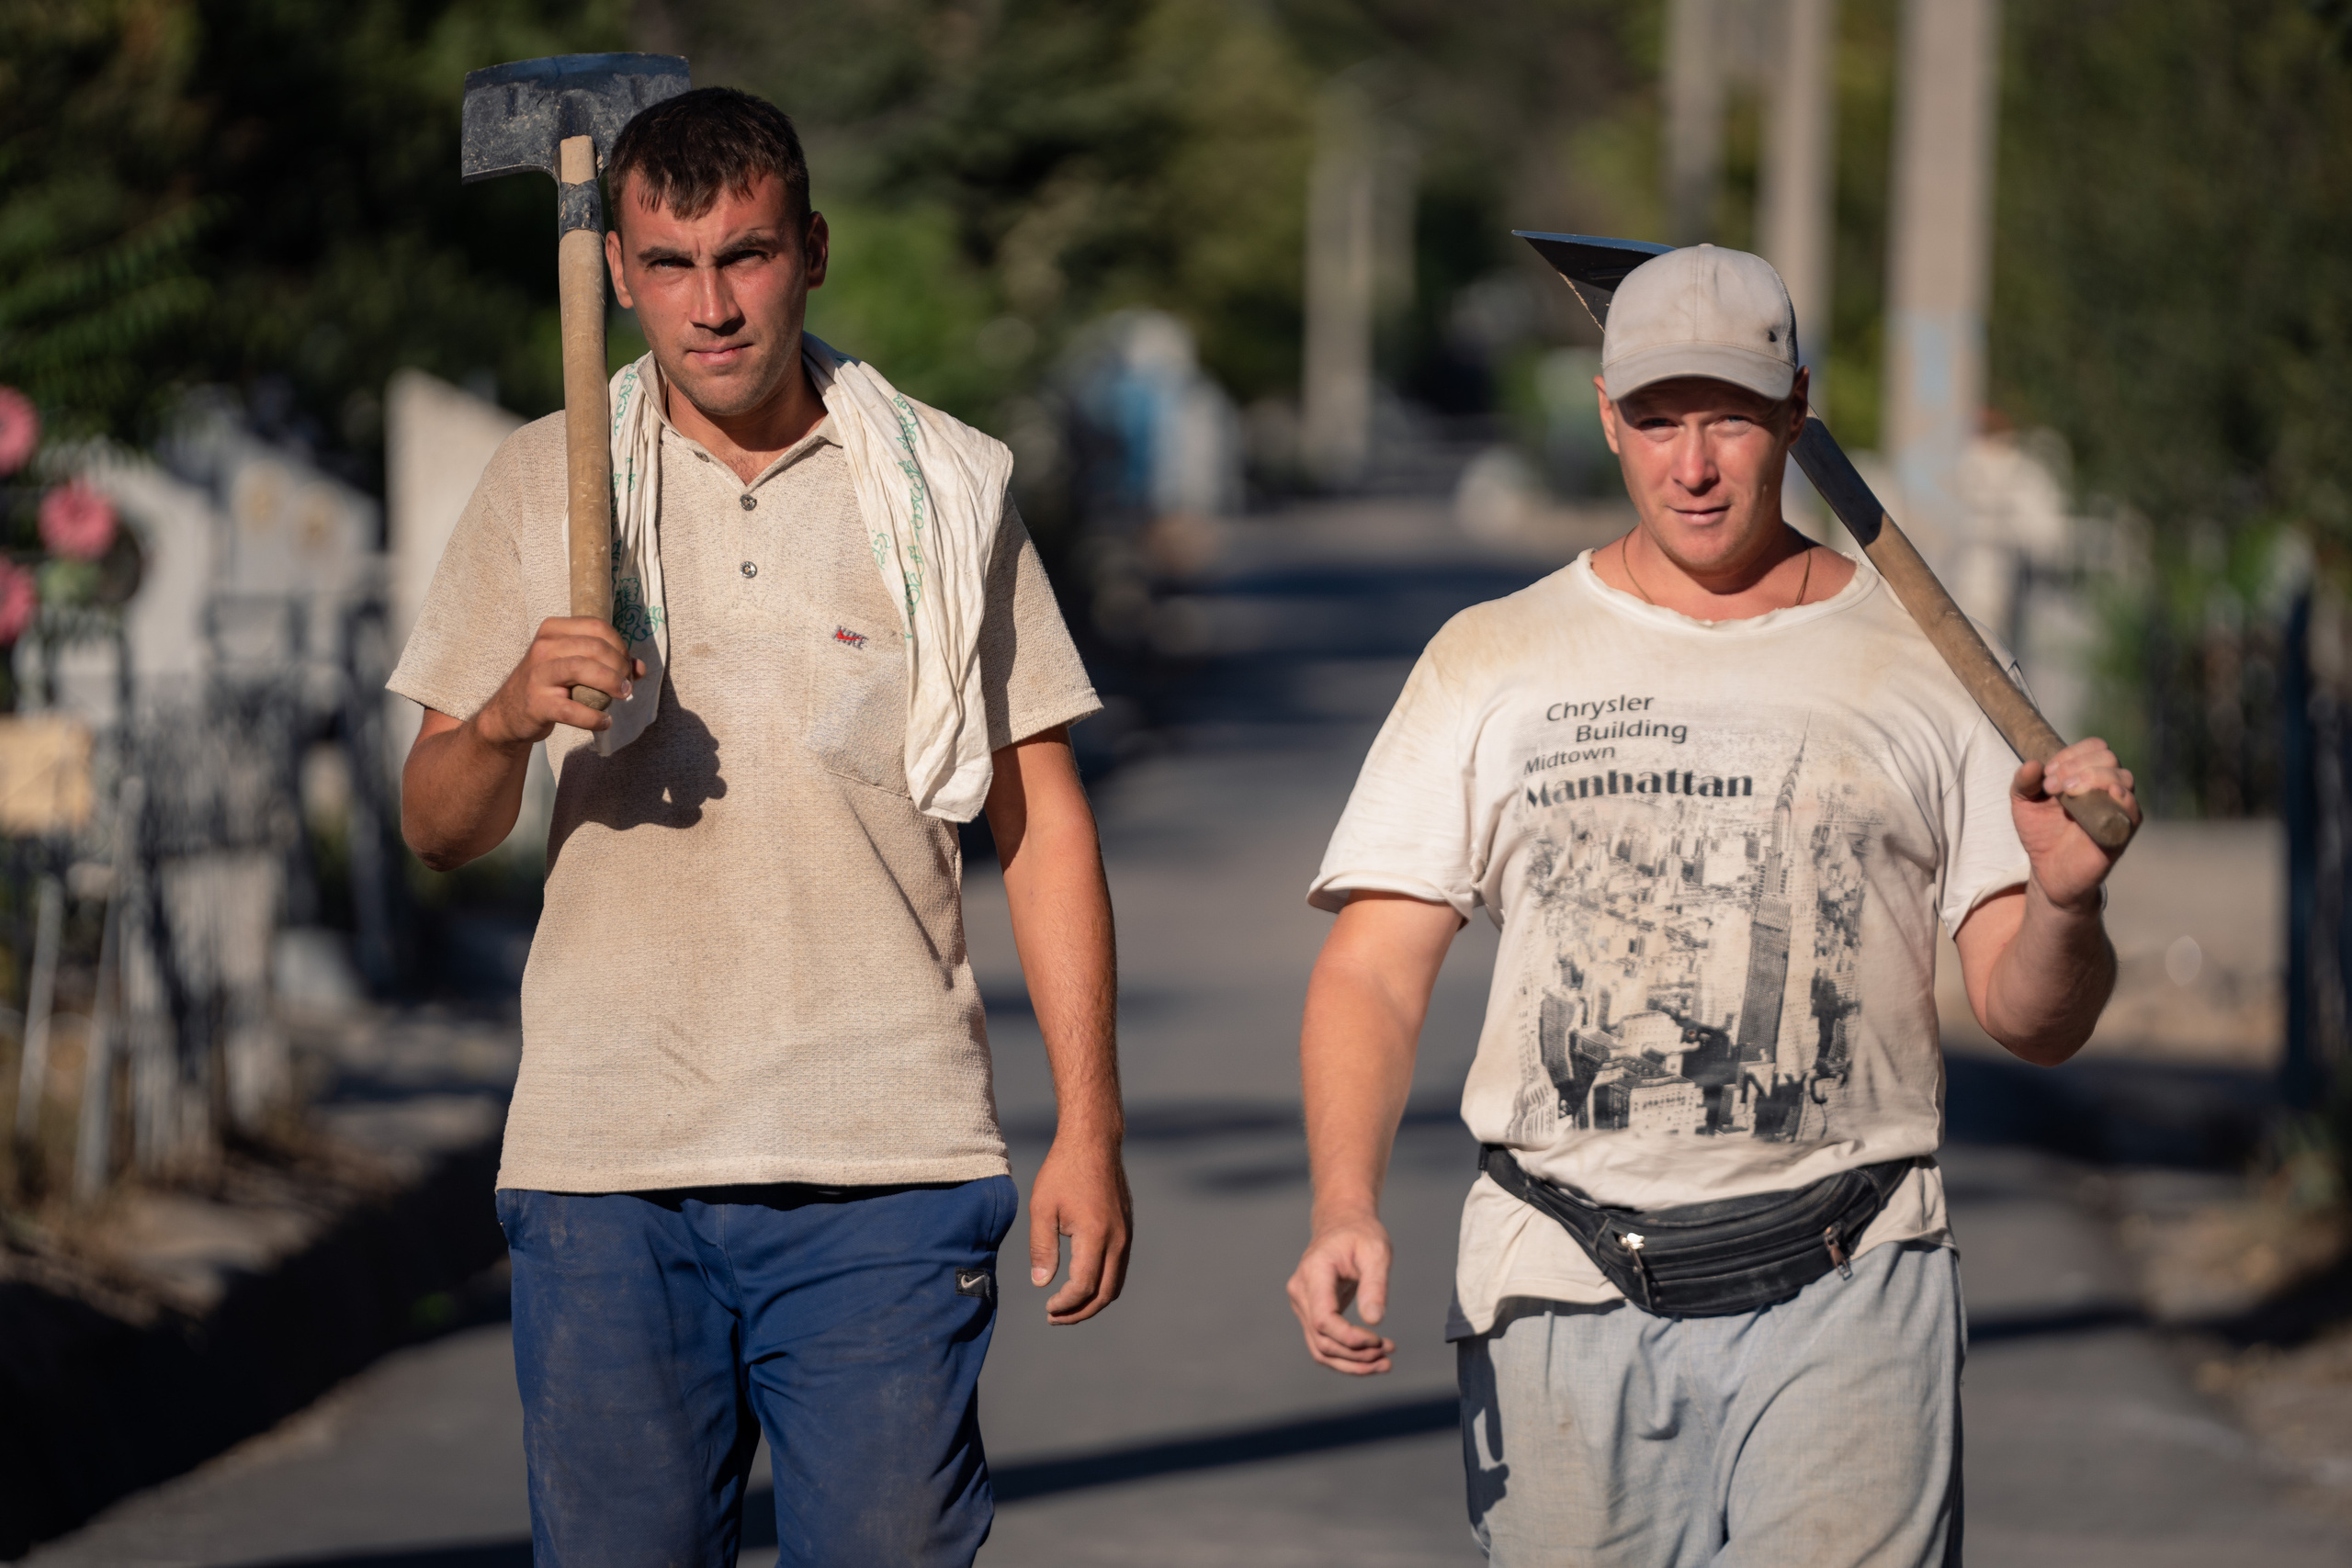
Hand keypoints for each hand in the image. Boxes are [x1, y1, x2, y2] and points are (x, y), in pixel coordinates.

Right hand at [476, 617, 641, 744]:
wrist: (510, 713)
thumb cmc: (549, 684)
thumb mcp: (573, 665)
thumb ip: (607, 661)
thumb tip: (640, 668)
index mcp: (553, 630)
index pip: (598, 627)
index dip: (620, 646)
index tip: (627, 666)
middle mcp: (543, 647)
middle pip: (595, 647)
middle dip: (620, 666)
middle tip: (626, 685)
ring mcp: (538, 675)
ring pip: (583, 669)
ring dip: (612, 683)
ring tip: (623, 696)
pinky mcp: (537, 704)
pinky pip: (572, 709)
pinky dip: (594, 718)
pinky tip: (604, 722)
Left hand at [1028, 1134, 1130, 1323]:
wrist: (1094, 1142)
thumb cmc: (1063, 1171)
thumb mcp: (1042, 1208)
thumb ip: (1042, 1248)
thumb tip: (1042, 1284)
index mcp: (1095, 1235)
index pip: (1084, 1286)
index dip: (1065, 1304)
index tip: (1046, 1307)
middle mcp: (1117, 1239)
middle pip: (1106, 1294)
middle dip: (1080, 1312)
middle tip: (1054, 1317)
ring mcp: (1126, 1235)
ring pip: (1116, 1283)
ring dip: (1093, 1300)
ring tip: (1066, 1306)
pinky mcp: (1127, 1229)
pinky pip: (1119, 1267)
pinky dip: (1102, 1283)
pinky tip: (1081, 1282)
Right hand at [1286, 1212, 1396, 1374]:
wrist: (1342, 1223)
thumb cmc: (1360, 1233)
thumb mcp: (1376, 1252)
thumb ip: (1374, 1285)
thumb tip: (1375, 1321)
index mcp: (1314, 1273)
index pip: (1323, 1319)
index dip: (1349, 1339)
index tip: (1379, 1340)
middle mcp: (1301, 1292)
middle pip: (1321, 1341)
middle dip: (1356, 1356)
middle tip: (1388, 1354)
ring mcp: (1303, 1304)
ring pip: (1320, 1350)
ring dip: (1352, 1363)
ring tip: (1384, 1363)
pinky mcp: (1311, 1312)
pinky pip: (1324, 1343)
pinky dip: (1347, 1356)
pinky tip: (1372, 1357)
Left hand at [2011, 737, 2139, 912]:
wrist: (2047, 871)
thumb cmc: (2040, 833)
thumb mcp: (2023, 804)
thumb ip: (2023, 781)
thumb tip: (2033, 763)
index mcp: (2088, 775)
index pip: (2095, 747)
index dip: (2071, 754)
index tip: (2048, 774)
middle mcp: (2108, 788)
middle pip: (2109, 758)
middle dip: (2077, 766)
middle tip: (2053, 787)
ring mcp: (2117, 809)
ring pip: (2123, 778)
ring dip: (2093, 778)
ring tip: (2066, 793)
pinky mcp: (2122, 832)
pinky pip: (2133, 810)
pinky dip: (2122, 798)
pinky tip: (2106, 795)